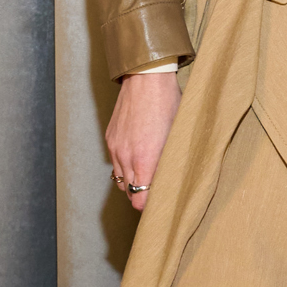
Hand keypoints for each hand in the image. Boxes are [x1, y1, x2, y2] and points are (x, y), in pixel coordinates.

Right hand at [106, 70, 181, 210]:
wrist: (146, 80)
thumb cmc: (168, 105)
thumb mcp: (176, 137)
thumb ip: (170, 164)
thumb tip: (172, 182)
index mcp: (144, 160)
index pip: (140, 200)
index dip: (149, 205)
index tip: (160, 203)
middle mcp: (125, 157)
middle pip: (130, 193)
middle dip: (143, 194)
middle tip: (158, 190)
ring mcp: (115, 148)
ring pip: (120, 179)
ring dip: (133, 181)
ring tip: (148, 174)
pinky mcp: (110, 139)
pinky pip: (115, 163)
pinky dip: (125, 166)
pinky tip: (138, 157)